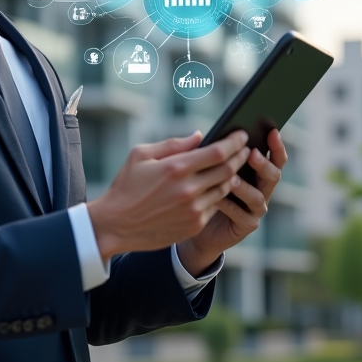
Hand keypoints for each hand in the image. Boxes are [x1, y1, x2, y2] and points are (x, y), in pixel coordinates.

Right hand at [87, 130, 250, 264]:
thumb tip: (199, 136)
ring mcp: (194, 210)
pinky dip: (218, 194)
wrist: (116, 225)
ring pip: (225, 188)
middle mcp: (189, 189)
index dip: (234, 142)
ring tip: (233, 167)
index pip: (218, 151)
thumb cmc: (126, 186)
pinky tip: (217, 187)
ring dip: (232, 176)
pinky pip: (215, 206)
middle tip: (245, 150)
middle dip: (240, 157)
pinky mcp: (194, 225)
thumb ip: (173, 144)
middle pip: (228, 170)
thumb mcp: (140, 155)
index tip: (242, 136)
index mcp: (176, 168)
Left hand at [176, 128, 287, 275]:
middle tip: (251, 153)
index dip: (276, 145)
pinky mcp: (246, 225)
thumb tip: (202, 135)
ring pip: (258, 196)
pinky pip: (242, 215)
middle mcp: (261, 189)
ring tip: (232, 178)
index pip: (274, 157)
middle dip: (263, 163)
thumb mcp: (205, 168)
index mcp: (256, 171)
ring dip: (245, 186)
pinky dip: (230, 206)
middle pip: (273, 175)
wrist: (193, 221)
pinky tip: (217, 199)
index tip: (272, 131)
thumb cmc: (200, 188)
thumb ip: (208, 154)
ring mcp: (255, 208)